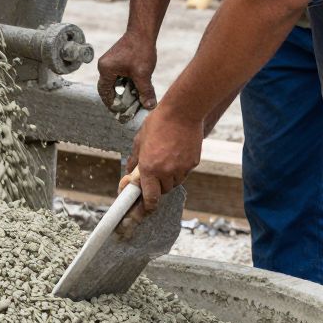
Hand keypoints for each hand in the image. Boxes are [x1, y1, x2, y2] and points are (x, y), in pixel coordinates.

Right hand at [96, 33, 157, 111]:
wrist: (143, 32)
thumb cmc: (140, 50)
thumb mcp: (143, 74)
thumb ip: (145, 91)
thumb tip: (149, 107)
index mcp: (106, 70)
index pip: (105, 92)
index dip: (112, 104)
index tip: (120, 113)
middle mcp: (105, 66)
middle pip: (108, 88)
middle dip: (118, 99)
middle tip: (126, 110)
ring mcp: (110, 62)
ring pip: (115, 82)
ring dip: (124, 91)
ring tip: (133, 101)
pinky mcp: (117, 60)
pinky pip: (119, 76)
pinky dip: (127, 83)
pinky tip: (137, 88)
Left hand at [122, 99, 203, 215]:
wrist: (183, 112)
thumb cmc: (158, 123)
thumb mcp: (140, 140)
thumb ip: (134, 159)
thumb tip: (130, 172)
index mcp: (149, 168)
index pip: (149, 198)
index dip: (146, 208)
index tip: (144, 211)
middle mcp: (165, 172)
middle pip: (162, 191)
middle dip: (157, 187)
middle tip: (154, 173)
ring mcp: (181, 169)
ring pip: (174, 183)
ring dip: (168, 178)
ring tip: (166, 159)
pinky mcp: (193, 163)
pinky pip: (184, 173)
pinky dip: (180, 169)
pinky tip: (176, 154)